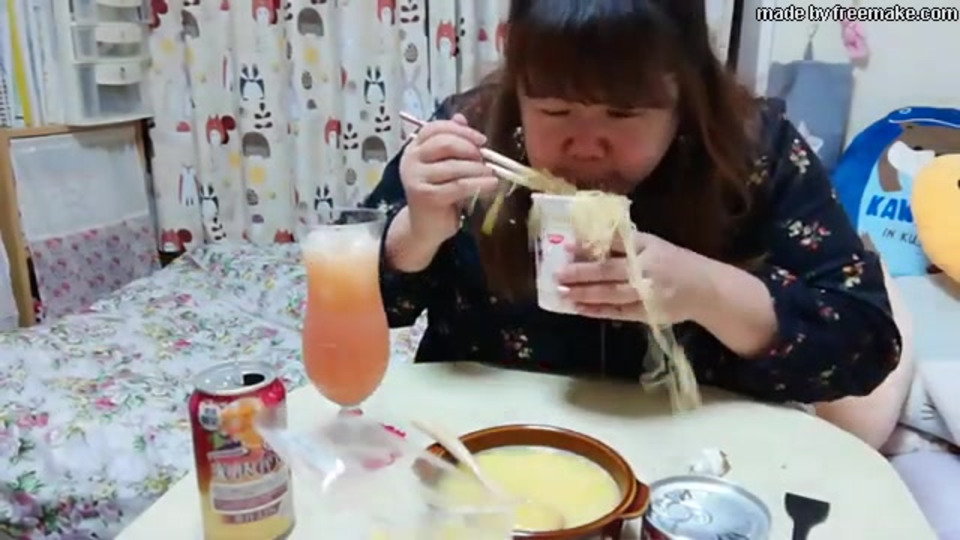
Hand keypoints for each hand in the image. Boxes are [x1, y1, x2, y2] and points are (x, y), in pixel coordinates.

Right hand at [399, 114, 498, 244]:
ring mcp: (416, 178)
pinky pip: (458, 186)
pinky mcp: (426, 196)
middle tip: (484, 158)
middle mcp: (411, 160)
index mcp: (414, 148)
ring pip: (454, 166)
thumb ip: (451, 142)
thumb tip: (461, 118)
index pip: (435, 128)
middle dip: (470, 148)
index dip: (461, 130)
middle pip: (445, 143)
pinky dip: (478, 184)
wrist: (425, 226)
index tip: (481, 140)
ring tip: (491, 174)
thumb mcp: (445, 165)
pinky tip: (491, 184)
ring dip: (478, 168)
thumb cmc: (438, 193)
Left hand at [554, 232, 712, 324]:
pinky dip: (598, 311)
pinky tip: (580, 309)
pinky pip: (618, 312)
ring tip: (562, 293)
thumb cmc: (674, 263)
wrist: (706, 289)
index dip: (589, 245)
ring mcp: (646, 292)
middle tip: (556, 274)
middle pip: (608, 270)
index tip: (567, 246)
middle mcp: (645, 268)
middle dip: (580, 273)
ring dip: (584, 294)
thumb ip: (625, 245)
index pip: (614, 243)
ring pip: (610, 294)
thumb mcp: (654, 245)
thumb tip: (586, 244)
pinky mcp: (647, 312)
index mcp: (646, 246)